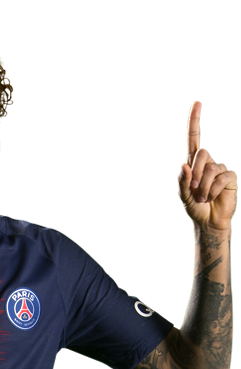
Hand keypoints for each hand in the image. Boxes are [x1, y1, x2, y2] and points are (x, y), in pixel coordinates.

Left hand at [179, 102, 235, 230]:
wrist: (207, 220)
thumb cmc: (194, 207)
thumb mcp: (183, 196)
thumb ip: (183, 181)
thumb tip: (184, 164)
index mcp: (193, 163)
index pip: (194, 139)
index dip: (195, 122)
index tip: (197, 103)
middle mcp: (207, 163)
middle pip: (201, 154)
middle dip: (195, 173)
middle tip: (193, 190)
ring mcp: (219, 169)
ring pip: (210, 169)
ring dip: (202, 187)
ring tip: (202, 198)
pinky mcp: (229, 177)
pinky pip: (220, 178)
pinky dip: (212, 191)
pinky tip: (211, 198)